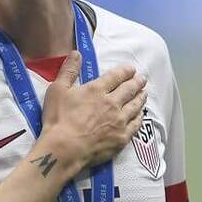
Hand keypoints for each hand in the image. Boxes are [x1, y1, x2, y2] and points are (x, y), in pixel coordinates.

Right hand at [37, 51, 146, 168]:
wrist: (65, 148)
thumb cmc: (58, 118)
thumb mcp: (57, 90)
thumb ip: (68, 70)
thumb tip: (77, 53)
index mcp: (97, 90)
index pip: (116, 76)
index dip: (125, 71)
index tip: (131, 69)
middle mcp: (112, 103)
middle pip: (129, 90)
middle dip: (137, 82)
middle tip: (142, 79)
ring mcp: (119, 121)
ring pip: (135, 106)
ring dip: (141, 98)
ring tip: (144, 93)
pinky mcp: (122, 137)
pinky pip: (136, 125)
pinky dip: (139, 117)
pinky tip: (140, 115)